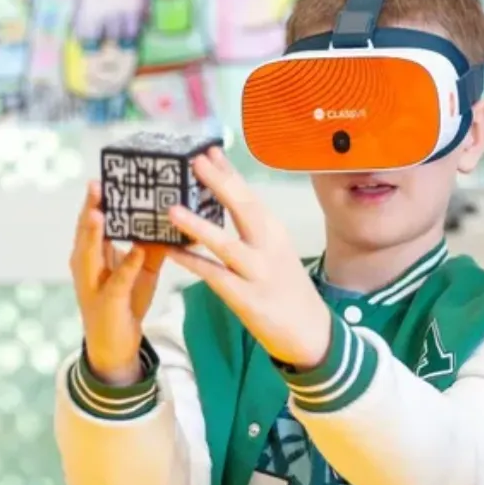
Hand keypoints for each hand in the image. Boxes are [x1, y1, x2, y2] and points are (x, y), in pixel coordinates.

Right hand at [70, 181, 166, 385]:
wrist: (116, 345)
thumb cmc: (125, 301)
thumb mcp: (140, 268)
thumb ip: (149, 244)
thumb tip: (170, 218)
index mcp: (91, 253)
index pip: (92, 221)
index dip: (96, 200)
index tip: (103, 175)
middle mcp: (85, 265)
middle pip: (85, 232)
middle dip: (90, 207)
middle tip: (96, 184)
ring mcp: (92, 284)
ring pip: (90, 254)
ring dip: (95, 232)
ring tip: (101, 211)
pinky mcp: (107, 302)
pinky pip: (118, 280)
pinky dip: (127, 264)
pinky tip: (136, 250)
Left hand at [165, 149, 331, 368]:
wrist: (311, 333)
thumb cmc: (288, 289)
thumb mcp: (276, 251)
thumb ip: (253, 229)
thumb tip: (226, 200)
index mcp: (275, 232)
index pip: (250, 195)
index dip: (229, 173)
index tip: (209, 151)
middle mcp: (269, 248)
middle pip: (244, 210)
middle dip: (220, 184)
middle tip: (195, 161)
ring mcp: (258, 274)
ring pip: (227, 245)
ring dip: (199, 226)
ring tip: (172, 209)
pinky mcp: (247, 299)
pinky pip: (214, 276)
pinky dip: (193, 263)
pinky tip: (172, 252)